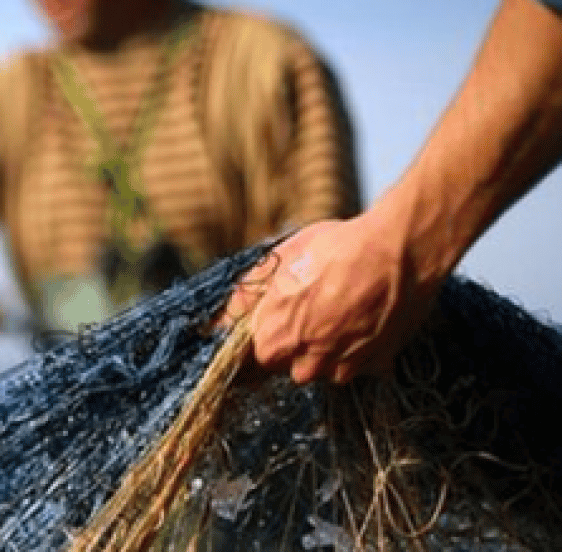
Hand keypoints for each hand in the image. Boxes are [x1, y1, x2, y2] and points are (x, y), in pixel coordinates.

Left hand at [223, 213, 439, 384]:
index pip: (254, 360)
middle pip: (287, 367)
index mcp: (275, 338)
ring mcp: (342, 367)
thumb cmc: (335, 248)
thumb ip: (245, 296)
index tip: (273, 325)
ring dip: (323, 351)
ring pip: (321, 370)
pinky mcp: (374, 366)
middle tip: (310, 309)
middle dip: (292, 345)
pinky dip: (352, 352)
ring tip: (338, 312)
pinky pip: (352, 367)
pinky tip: (360, 320)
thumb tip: (218, 322)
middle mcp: (307, 362)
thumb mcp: (279, 260)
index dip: (261, 340)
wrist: (399, 249)